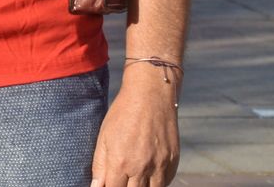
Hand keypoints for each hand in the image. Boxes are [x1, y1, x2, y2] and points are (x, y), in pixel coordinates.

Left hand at [90, 63, 180, 186]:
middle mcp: (141, 168)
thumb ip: (100, 165)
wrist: (151, 95)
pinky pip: (165, 182)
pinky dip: (156, 183)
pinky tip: (148, 174)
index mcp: (120, 162)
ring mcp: (160, 166)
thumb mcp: (104, 137)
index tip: (110, 182)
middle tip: (122, 179)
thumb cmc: (123, 114)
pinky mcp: (173, 162)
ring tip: (135, 177)